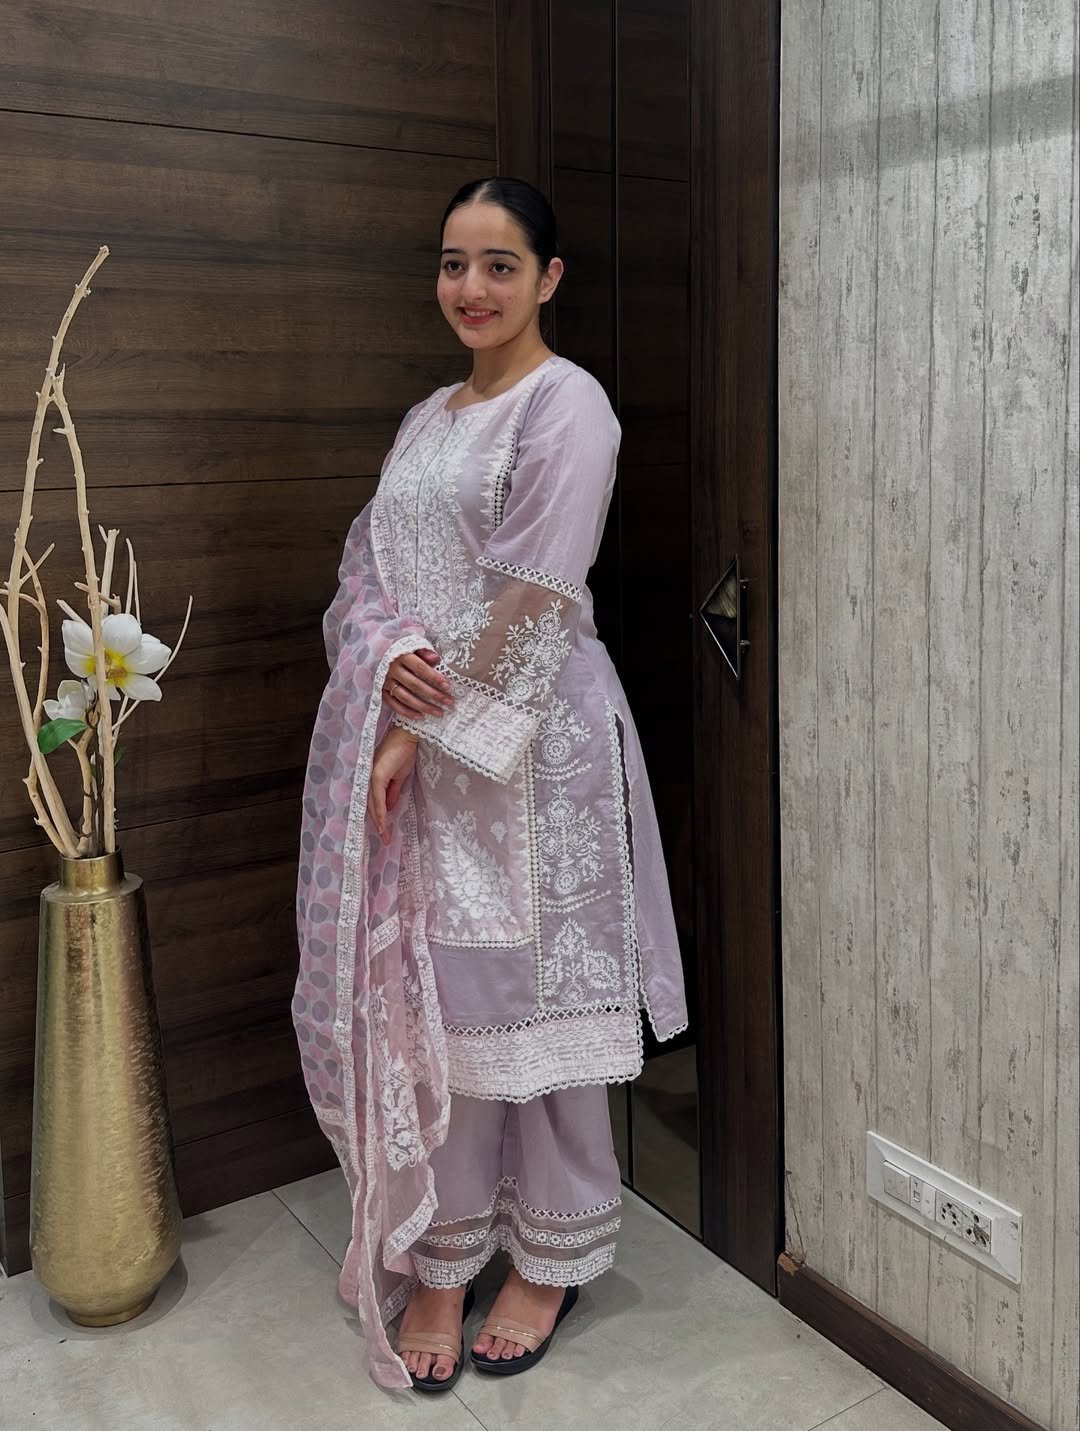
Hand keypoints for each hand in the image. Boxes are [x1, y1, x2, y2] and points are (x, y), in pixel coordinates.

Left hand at [367, 727, 419, 845]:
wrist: (408, 738)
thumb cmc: (404, 753)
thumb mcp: (399, 777)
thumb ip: (393, 792)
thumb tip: (390, 808)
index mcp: (373, 778)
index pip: (373, 801)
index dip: (378, 816)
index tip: (384, 831)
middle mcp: (368, 778)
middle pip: (370, 805)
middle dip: (378, 823)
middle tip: (386, 839)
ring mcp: (371, 776)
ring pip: (373, 805)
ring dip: (379, 822)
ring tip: (385, 836)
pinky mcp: (377, 775)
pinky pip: (378, 798)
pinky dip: (380, 812)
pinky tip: (383, 824)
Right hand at [383, 649, 453, 718]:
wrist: (379, 653)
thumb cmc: (402, 651)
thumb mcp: (413, 646)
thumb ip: (424, 652)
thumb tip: (436, 659)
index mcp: (402, 656)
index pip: (421, 668)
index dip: (434, 678)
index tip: (447, 686)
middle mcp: (392, 670)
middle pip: (415, 685)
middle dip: (434, 695)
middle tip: (449, 702)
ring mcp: (386, 682)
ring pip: (406, 697)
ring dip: (423, 706)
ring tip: (439, 713)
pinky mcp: (381, 691)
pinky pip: (394, 704)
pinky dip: (406, 712)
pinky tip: (420, 717)